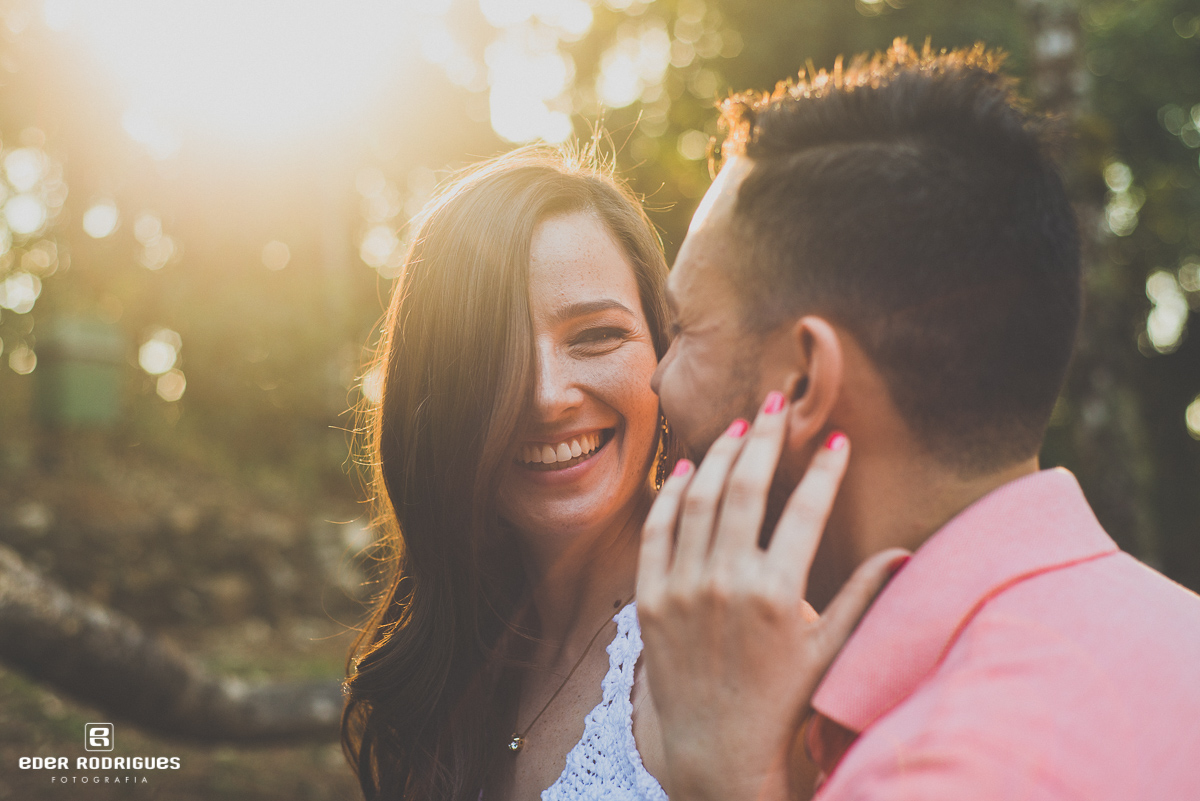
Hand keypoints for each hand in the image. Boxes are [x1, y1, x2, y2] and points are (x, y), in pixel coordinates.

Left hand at [637, 392, 908, 800]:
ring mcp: (683, 588)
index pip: (805, 510)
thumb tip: (905, 552)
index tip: (836, 438)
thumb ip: (864, 596)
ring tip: (741, 426)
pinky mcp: (650, 598)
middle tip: (779, 402)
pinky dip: (670, 494)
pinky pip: (657, 530)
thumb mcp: (831, 650)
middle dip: (767, 437)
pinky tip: (688, 467)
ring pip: (698, 498)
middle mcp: (727, 583)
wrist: (717, 748)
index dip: (824, 470)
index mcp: (777, 594)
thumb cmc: (784, 699)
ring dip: (721, 454)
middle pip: (746, 487)